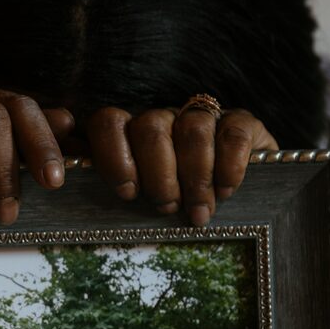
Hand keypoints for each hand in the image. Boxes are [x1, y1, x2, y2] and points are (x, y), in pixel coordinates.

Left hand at [86, 105, 277, 225]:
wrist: (244, 195)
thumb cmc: (179, 203)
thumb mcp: (144, 197)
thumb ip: (117, 190)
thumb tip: (86, 188)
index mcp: (132, 133)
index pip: (109, 123)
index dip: (115, 157)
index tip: (128, 193)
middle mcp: (164, 118)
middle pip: (150, 128)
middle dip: (158, 175)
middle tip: (168, 206)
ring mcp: (203, 117)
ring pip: (192, 130)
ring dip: (195, 177)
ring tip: (199, 212)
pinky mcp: (242, 122)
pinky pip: (234, 134)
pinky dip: (229, 167)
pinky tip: (226, 191)